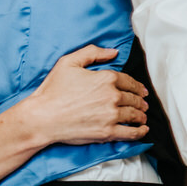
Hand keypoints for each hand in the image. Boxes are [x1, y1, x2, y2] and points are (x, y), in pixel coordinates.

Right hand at [22, 45, 148, 145]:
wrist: (43, 117)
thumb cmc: (53, 90)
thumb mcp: (68, 62)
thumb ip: (92, 52)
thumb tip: (113, 52)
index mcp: (105, 78)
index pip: (129, 81)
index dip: (137, 86)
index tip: (140, 90)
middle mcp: (112, 96)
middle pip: (134, 98)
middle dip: (140, 100)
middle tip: (143, 103)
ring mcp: (111, 115)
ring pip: (134, 114)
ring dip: (141, 114)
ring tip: (143, 115)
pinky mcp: (108, 132)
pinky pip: (131, 133)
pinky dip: (140, 131)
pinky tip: (143, 129)